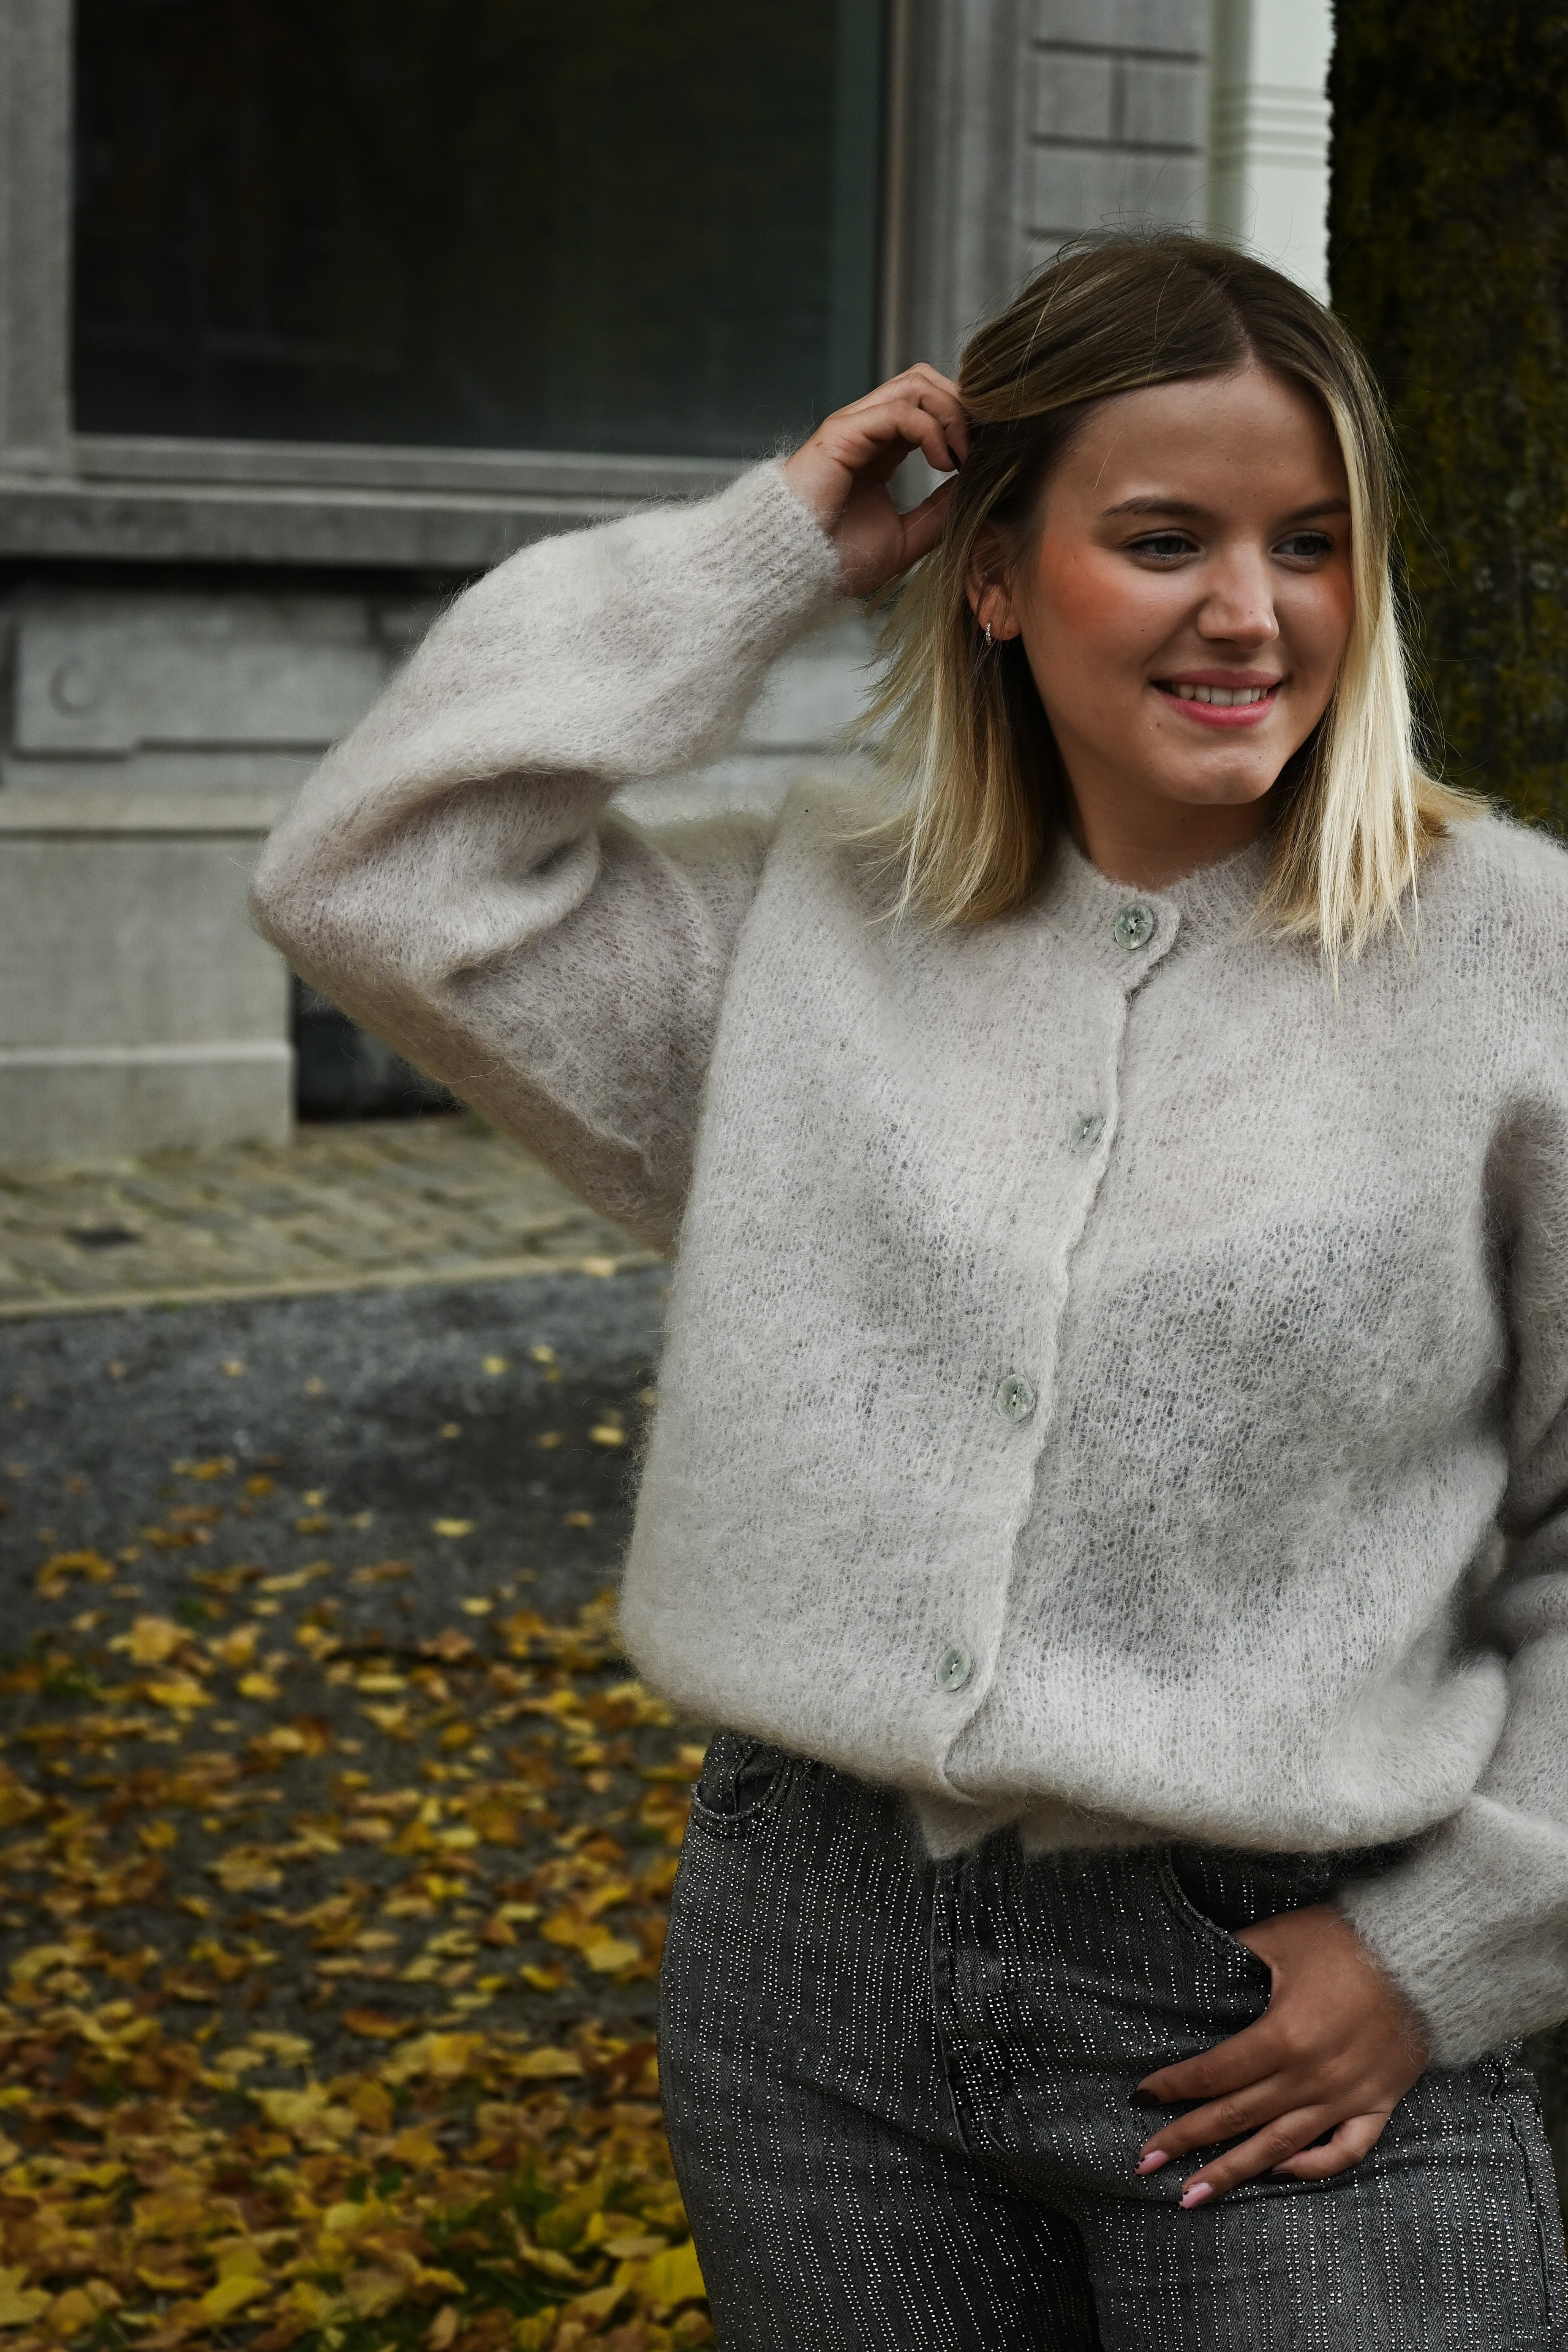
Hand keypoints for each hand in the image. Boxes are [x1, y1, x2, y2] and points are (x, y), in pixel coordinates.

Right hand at [781, 365, 969, 597]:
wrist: (795, 574)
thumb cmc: (836, 561)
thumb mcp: (907, 538)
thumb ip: (939, 511)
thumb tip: (976, 486)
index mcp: (881, 449)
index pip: (930, 406)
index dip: (964, 420)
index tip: (989, 453)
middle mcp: (868, 430)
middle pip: (927, 382)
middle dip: (963, 407)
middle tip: (982, 447)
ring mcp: (854, 426)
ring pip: (917, 384)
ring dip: (952, 414)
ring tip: (962, 456)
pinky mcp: (843, 432)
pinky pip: (900, 409)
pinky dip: (932, 429)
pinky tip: (943, 462)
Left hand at [1135, 1902, 1428, 2204]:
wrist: (1427, 1955)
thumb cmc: (1349, 1939)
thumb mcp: (1281, 1938)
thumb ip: (1235, 1956)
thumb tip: (1196, 1963)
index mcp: (1283, 2037)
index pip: (1214, 2073)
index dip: (1174, 2086)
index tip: (1140, 2097)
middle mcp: (1311, 2078)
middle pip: (1235, 2117)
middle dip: (1185, 2141)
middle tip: (1145, 2164)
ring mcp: (1346, 2097)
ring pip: (1279, 2147)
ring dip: (1233, 2173)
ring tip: (1193, 2197)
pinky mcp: (1378, 2103)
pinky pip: (1344, 2151)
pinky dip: (1312, 2168)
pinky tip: (1280, 2174)